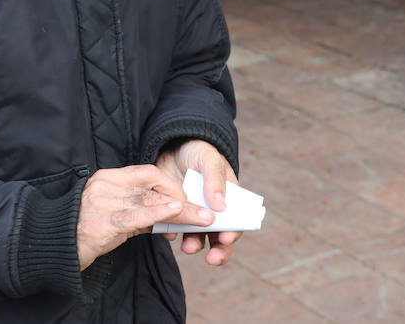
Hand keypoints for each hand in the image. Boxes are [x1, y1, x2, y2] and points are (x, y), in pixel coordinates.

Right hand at [76, 164, 214, 270]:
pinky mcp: (103, 221)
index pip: (147, 173)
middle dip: (182, 199)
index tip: (186, 201)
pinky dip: (159, 212)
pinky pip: (137, 215)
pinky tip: (176, 212)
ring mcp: (103, 202)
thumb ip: (137, 210)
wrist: (56, 246)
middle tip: (205, 212)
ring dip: (180, 210)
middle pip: (153, 187)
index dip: (170, 185)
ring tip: (201, 218)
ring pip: (150, 201)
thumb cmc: (84, 230)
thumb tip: (166, 215)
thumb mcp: (112, 213)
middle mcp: (106, 186)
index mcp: (108, 178)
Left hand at [155, 139, 240, 265]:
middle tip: (213, 259)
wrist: (173, 146)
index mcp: (228, 200)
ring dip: (194, 245)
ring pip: (196, 236)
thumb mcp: (209, 161)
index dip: (233, 233)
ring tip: (188, 247)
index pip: (235, 223)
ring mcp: (192, 213)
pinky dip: (171, 232)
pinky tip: (168, 232)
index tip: (226, 238)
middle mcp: (212, 212)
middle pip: (218, 237)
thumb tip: (221, 205)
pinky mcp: (173, 212)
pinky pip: (173, 227)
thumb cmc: (198, 152)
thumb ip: (215, 180)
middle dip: (218, 251)